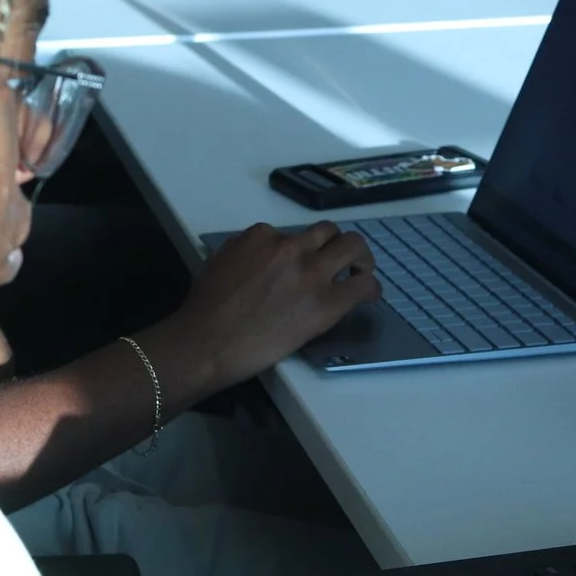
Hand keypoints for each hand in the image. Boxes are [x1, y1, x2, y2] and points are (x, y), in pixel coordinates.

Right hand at [144, 222, 378, 403]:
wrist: (208, 342)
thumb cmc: (205, 308)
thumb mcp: (220, 261)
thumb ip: (245, 251)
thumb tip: (263, 256)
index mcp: (262, 236)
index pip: (293, 234)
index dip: (298, 251)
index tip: (297, 267)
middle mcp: (291, 247)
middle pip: (328, 232)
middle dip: (336, 244)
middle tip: (339, 260)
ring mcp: (312, 273)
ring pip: (353, 247)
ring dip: (359, 257)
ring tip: (360, 271)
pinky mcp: (327, 303)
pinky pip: (363, 286)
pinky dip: (370, 287)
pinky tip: (368, 295)